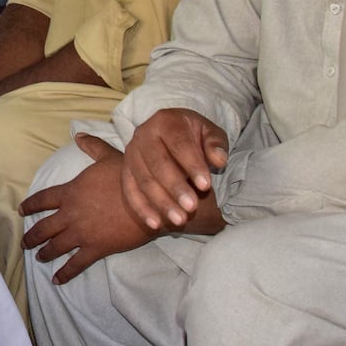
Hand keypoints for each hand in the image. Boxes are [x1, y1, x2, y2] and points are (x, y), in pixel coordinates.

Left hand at [21, 133, 153, 283]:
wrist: (149, 202)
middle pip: (43, 227)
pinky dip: (65, 273)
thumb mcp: (109, 156)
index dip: (30, 205)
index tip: (21, 211)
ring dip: (45, 253)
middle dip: (32, 236)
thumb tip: (79, 135)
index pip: (43, 199)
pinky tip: (57, 280)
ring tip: (38, 257)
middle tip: (24, 243)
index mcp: (71, 192)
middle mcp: (70, 214)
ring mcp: (81, 233)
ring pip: (55, 247)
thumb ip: (92, 147)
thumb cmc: (129, 177)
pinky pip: (75, 264)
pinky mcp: (95, 249)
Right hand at [120, 109, 228, 231]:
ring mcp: (131, 153)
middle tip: (192, 207)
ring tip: (180, 220)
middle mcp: (143, 135)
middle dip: (175, 187)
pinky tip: (156, 224)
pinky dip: (142, 209)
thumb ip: (216, 145)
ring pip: (143, 180)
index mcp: (166, 121)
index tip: (206, 185)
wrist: (172, 137)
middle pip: (158, 163)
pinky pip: (130, 192)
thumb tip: (219, 160)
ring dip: (160, 202)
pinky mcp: (125, 171)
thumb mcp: (210, 134)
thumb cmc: (195, 137)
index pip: (179, 144)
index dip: (192, 165)